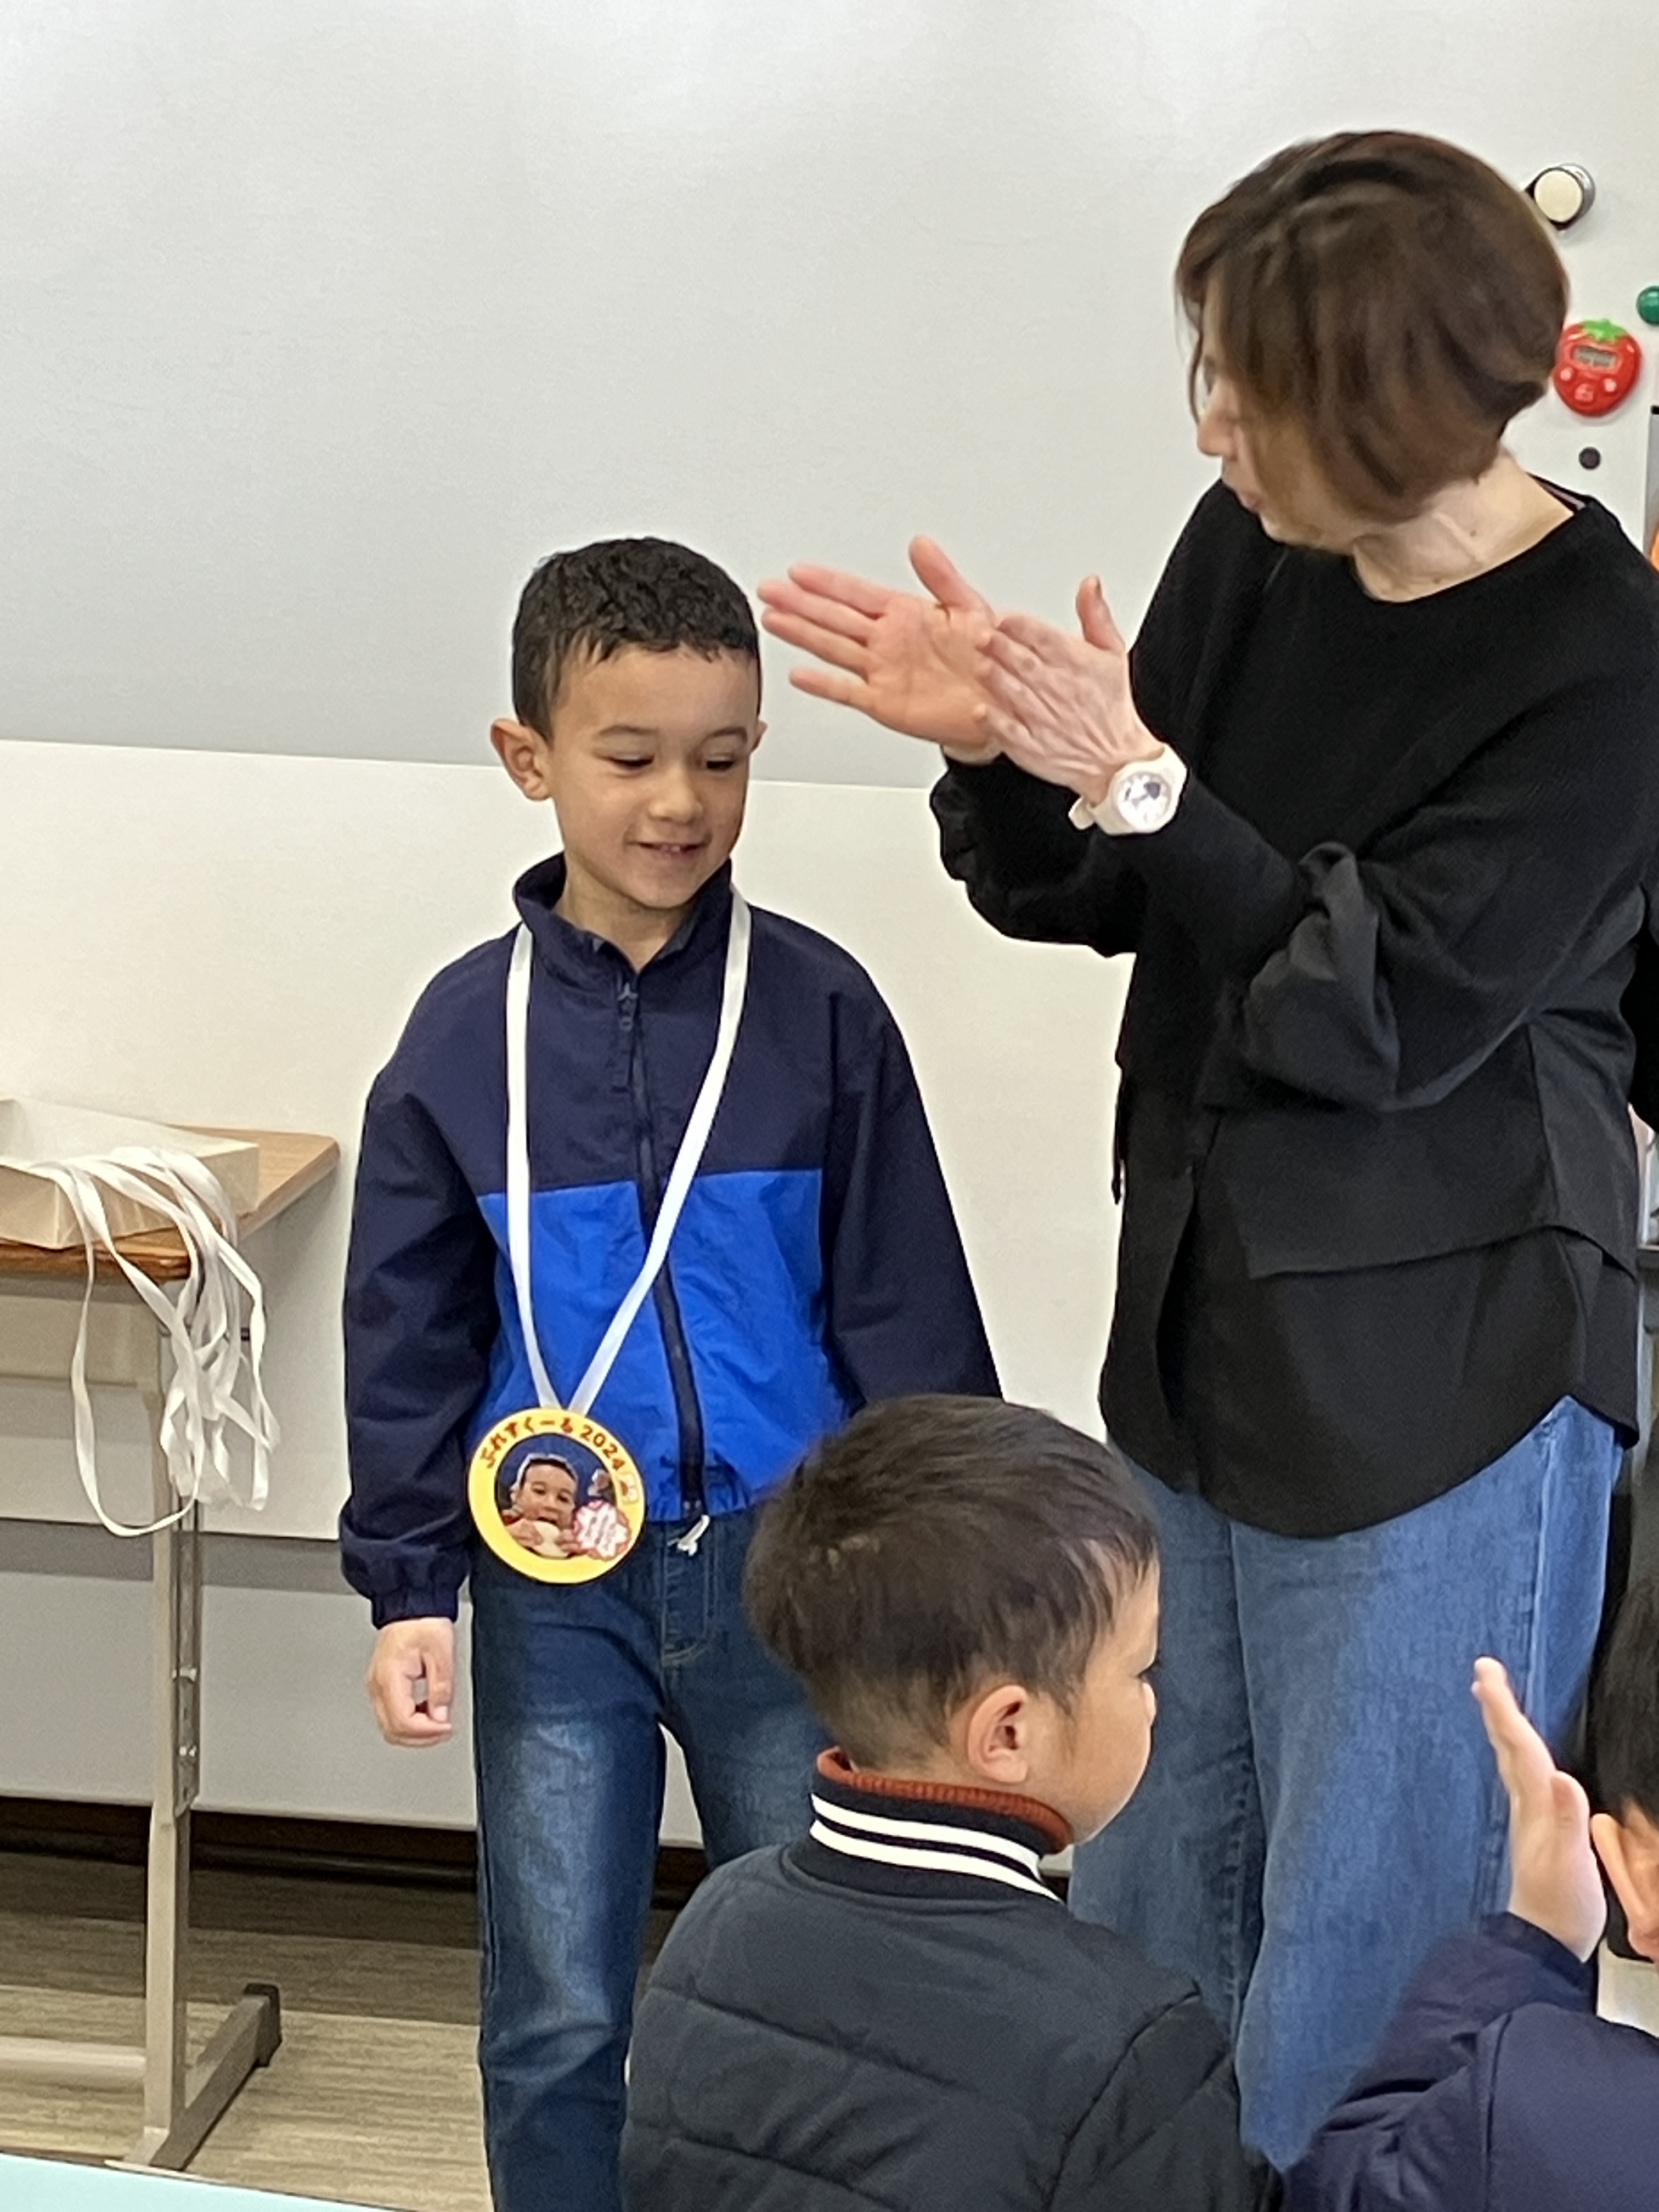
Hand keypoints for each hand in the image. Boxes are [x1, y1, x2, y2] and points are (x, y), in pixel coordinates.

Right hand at [367, 1617, 455, 1748]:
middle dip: (421, 1738)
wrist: (410, 1606)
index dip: (426, 1732)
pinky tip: (426, 1712)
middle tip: (444, 1730)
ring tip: (437, 1723)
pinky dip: (409, 1722)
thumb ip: (441, 1688)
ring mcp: (376, 1687)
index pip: (402, 1722)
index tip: (446, 1727)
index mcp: (389, 1677)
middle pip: (393, 1731)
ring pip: (389, 1727)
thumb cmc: (422, 1622)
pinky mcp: (381, 1686)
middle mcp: (377, 1685)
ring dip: (414, 1732)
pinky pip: (391, 1715)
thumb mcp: (441, 1653)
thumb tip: (441, 1716)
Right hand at [758, 539, 1001, 755]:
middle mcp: (888, 641)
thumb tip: (921, 544)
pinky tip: (801, 674)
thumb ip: (942, 577)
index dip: (827, 581)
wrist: (1005, 703)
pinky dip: (824, 684)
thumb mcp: (971, 607)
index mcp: (905, 615)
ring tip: (773, 619)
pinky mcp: (885, 702)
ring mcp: (883, 671)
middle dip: (800, 603)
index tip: (799, 571)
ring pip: (833, 648)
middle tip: (770, 590)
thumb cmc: (992, 657)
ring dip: (802, 634)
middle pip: (834, 617)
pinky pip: (848, 691)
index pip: (856, 593)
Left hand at [979, 576, 1161, 802]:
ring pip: (1015, 694)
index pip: (1044, 637)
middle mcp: (1058, 689)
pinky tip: (980, 710)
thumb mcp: (1113, 654)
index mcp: (1075, 663)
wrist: (1117, 759)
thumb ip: (1095, 616)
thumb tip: (1090, 583)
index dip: (1020, 626)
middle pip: (1025, 662)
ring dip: (996, 678)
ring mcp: (1044, 719)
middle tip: (981, 635)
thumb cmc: (1111, 706)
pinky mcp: (1033, 747)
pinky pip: (1011, 732)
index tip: (1002, 618)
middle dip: (1001, 647)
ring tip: (980, 665)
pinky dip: (996, 721)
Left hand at [1473, 1656, 1604, 1959]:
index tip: (1485, 1673)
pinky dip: (1518, 1756)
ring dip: (1504, 1726)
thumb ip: (1568, 1821)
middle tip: (1485, 1671)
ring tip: (1494, 1700)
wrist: (1546, 1942)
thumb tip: (1563, 1777)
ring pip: (1514, 1760)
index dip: (1504, 1709)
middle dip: (1498, 1707)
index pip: (1520, 1747)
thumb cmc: (1561, 1906)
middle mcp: (1528, 1806)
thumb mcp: (1572, 1864)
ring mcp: (1530, 1818)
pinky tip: (1520, 1757)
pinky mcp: (1538, 1832)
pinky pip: (1524, 1779)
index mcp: (1536, 1806)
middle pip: (1510, 1746)